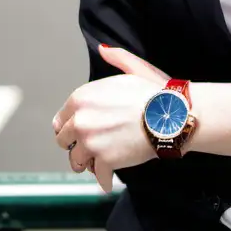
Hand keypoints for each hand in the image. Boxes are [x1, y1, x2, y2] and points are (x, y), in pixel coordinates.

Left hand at [52, 45, 168, 191]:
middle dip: (76, 146)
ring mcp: (91, 143)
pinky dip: (104, 181)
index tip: (76, 134)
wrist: (171, 116)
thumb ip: (115, 58)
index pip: (60, 120)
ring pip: (77, 161)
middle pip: (64, 142)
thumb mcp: (133, 69)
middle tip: (88, 149)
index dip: (69, 128)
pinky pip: (98, 177)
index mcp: (81, 98)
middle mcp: (80, 121)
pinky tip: (108, 181)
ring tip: (97, 164)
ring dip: (88, 164)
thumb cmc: (155, 93)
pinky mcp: (105, 162)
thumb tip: (103, 48)